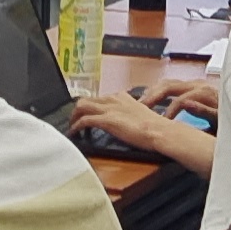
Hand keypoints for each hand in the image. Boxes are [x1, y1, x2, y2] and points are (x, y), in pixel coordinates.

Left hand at [69, 91, 183, 149]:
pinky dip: (76, 126)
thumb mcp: (140, 114)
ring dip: (74, 116)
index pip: (100, 98)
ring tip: (72, 126)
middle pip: (87, 99)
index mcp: (122, 97)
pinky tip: (74, 133)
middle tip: (75, 120)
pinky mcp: (107, 120)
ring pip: (82, 106)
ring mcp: (109, 109)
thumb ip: (130, 113)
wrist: (159, 130)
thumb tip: (126, 120)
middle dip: (78, 110)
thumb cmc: (154, 126)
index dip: (91, 106)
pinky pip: (85, 120)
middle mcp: (114, 99)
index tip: (88, 113)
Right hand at [144, 80, 221, 122]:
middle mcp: (198, 84)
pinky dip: (159, 92)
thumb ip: (205, 111)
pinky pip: (171, 86)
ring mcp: (194, 84)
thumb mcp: (222, 119)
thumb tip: (185, 105)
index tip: (161, 123)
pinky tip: (151, 100)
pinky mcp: (192, 87)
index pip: (180, 100)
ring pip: (167, 83)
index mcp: (204, 91)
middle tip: (140, 106)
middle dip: (153, 95)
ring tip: (140, 103)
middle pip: (169, 85)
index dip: (169, 111)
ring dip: (153, 92)